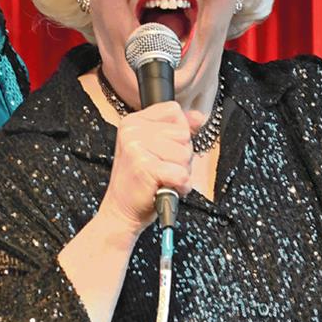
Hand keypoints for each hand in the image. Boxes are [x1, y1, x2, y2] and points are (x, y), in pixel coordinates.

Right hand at [98, 101, 203, 234]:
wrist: (121, 211)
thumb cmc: (140, 181)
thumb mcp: (156, 148)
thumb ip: (178, 129)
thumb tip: (200, 116)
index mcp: (133, 121)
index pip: (173, 111)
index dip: (178, 133)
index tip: (163, 150)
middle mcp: (132, 130)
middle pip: (183, 134)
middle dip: (181, 156)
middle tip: (162, 168)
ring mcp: (136, 147)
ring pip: (185, 154)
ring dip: (181, 172)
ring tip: (163, 178)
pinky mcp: (144, 166)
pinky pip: (181, 174)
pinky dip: (180, 186)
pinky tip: (166, 188)